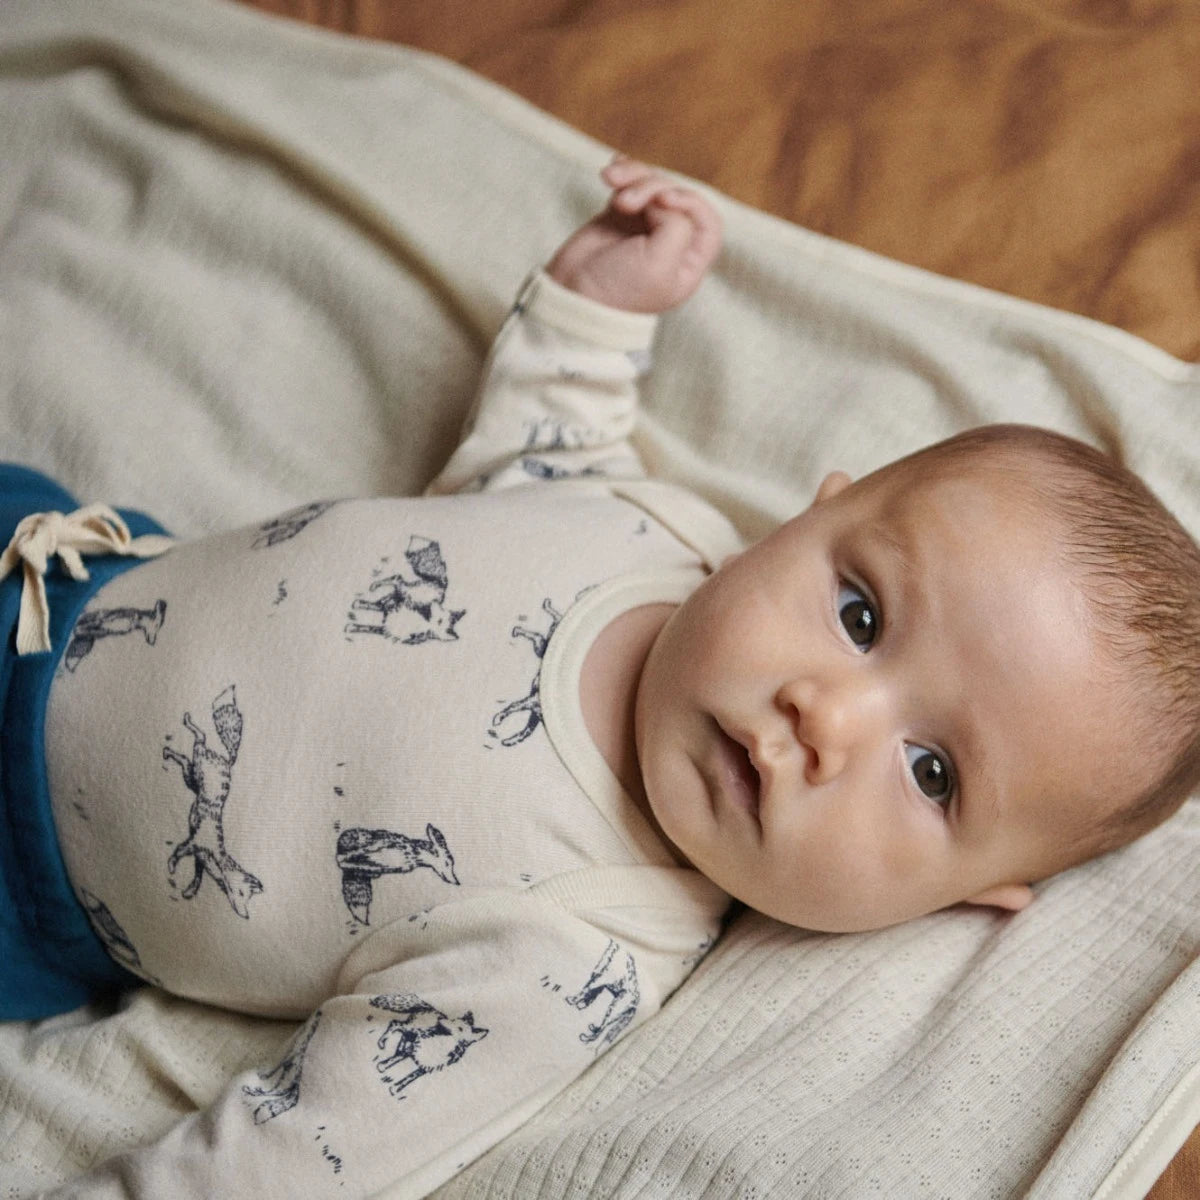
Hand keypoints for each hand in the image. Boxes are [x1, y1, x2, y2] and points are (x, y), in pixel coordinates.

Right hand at [546, 157, 721, 312]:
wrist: (572, 295)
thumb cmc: (618, 290)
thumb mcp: (660, 264)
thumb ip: (677, 226)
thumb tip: (663, 198)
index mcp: (688, 263)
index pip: (707, 221)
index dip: (690, 201)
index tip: (663, 200)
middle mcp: (671, 244)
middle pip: (677, 196)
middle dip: (652, 187)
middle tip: (624, 202)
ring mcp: (645, 228)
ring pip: (653, 184)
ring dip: (633, 175)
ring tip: (609, 180)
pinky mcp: (620, 216)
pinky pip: (630, 184)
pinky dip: (623, 172)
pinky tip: (611, 171)